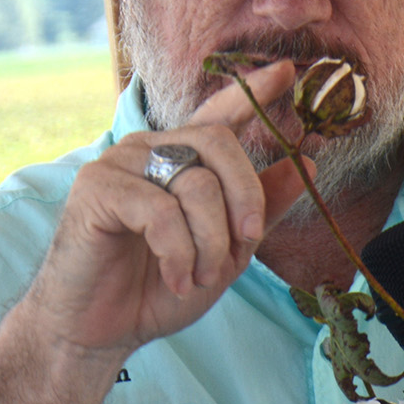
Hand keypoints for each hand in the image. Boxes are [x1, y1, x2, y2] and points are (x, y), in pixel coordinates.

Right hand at [20, 60, 310, 361]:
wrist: (100, 331)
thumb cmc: (159, 289)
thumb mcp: (226, 251)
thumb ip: (260, 208)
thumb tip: (307, 164)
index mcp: (181, 159)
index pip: (219, 116)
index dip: (252, 93)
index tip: (288, 71)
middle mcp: (150, 149)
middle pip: (218, 144)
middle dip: (245, 197)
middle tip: (248, 242)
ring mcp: (120, 163)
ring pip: (195, 184)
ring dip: (210, 241)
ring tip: (199, 277)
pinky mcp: (96, 187)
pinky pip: (160, 211)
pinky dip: (179, 252)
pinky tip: (175, 278)